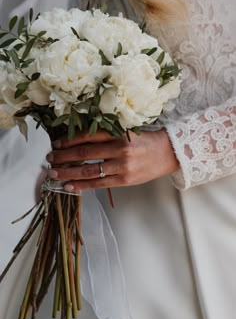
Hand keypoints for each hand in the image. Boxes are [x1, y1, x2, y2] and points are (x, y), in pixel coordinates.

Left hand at [46, 130, 178, 192]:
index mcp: (118, 133)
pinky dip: (82, 186)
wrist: (168, 153)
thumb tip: (79, 142)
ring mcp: (122, 166)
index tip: (56, 144)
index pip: (87, 137)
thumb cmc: (145, 141)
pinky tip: (69, 186)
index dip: (68, 141)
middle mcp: (119, 149)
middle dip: (63, 157)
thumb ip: (106, 135)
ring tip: (54, 174)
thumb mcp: (126, 132)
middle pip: (84, 154)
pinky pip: (99, 184)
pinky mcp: (125, 180)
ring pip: (89, 171)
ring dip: (68, 173)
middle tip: (49, 159)